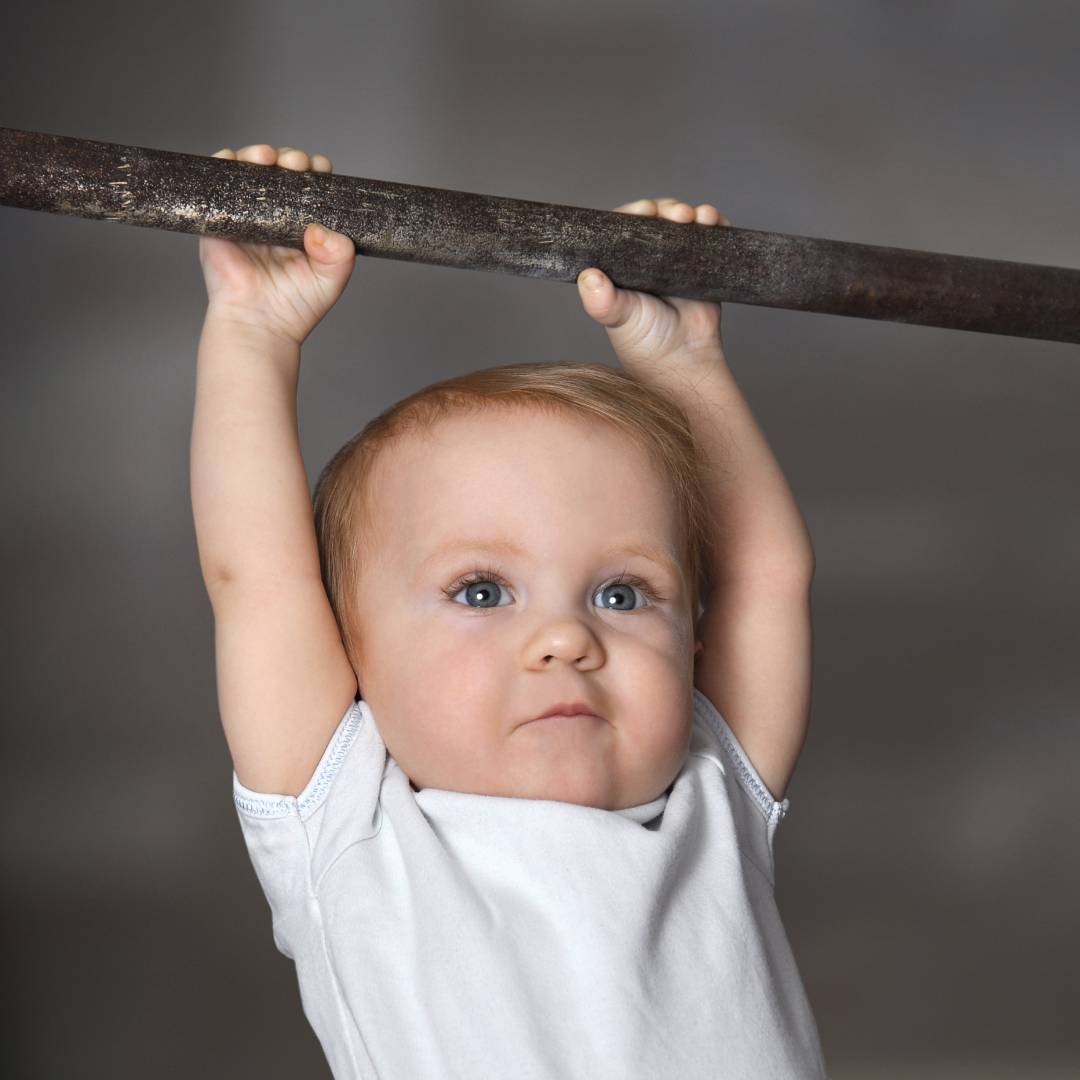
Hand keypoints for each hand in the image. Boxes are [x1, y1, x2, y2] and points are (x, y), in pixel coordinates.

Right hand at [197, 143, 355, 345]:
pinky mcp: (219, 218)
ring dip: (257, 154)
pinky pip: (217, 182)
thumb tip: (320, 229)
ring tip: (265, 158)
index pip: (313, 186)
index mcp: (303, 224)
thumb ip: (340, 254)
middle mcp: (275, 215)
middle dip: (290, 158)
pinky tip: (232, 160)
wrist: (260, 324)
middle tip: (296, 164)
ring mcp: (247, 214)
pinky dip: (223, 164)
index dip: (317, 172)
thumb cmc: (296, 306)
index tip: (320, 170)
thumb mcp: (332, 278)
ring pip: (250, 170)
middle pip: (282, 171)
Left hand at [576, 197, 731, 375]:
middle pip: (656, 220)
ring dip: (690, 212)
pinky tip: (714, 221)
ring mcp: (676, 261)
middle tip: (675, 215)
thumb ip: (603, 301)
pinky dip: (714, 223)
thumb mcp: (619, 318)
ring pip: (682, 223)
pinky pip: (710, 236)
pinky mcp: (702, 265)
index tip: (644, 211)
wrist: (684, 361)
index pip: (624, 229)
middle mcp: (647, 260)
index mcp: (622, 266)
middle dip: (666, 209)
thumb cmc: (646, 343)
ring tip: (697, 218)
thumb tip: (588, 277)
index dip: (633, 214)